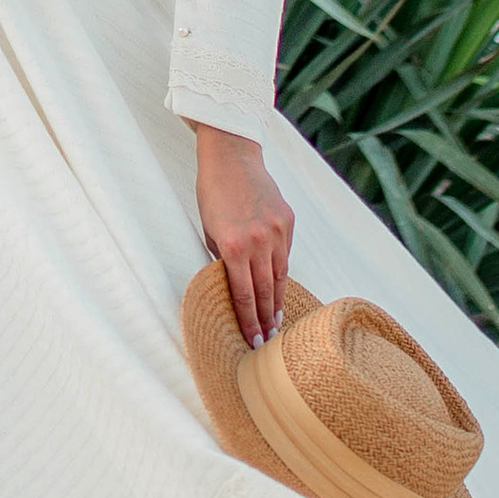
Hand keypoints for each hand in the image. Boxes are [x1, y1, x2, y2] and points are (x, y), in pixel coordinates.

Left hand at [195, 126, 293, 347]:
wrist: (232, 157)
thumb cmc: (213, 193)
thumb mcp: (210, 230)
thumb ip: (224, 259)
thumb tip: (235, 285)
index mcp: (234, 246)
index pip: (244, 295)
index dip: (249, 321)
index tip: (253, 340)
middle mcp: (258, 241)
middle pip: (265, 291)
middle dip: (266, 319)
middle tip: (268, 341)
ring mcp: (277, 230)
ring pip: (280, 276)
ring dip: (277, 300)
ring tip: (276, 321)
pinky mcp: (288, 221)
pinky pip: (285, 254)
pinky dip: (281, 272)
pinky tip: (279, 287)